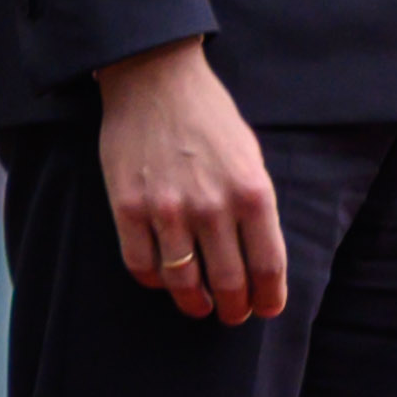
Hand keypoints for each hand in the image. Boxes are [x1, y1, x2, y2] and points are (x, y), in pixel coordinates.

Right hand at [94, 37, 284, 321]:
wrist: (156, 81)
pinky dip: (155, 283)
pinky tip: (165, 281)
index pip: (267, 266)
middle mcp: (212, 206)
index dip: (269, 298)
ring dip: (195, 304)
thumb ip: (254, 206)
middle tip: (233, 315)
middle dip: (235, 308)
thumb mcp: (250, 157)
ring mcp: (167, 210)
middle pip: (229, 282)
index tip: (267, 309)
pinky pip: (141, 266)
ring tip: (201, 307)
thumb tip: (258, 258)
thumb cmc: (210, 119)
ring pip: (183, 283)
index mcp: (252, 192)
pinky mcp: (128, 208)